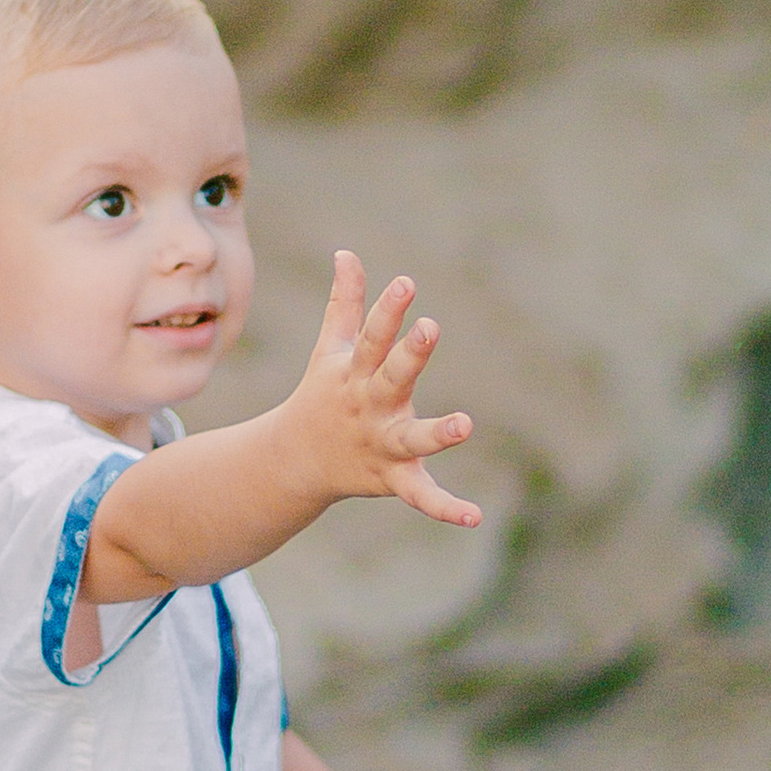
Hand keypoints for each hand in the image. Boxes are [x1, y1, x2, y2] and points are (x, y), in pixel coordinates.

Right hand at [289, 250, 480, 527]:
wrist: (296, 461)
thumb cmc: (324, 395)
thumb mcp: (331, 349)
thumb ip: (345, 303)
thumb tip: (346, 254)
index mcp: (356, 372)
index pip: (373, 336)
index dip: (389, 309)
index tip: (406, 284)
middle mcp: (369, 406)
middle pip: (391, 377)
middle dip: (410, 354)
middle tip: (431, 327)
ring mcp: (381, 444)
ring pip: (411, 439)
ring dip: (436, 433)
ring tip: (464, 424)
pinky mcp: (394, 478)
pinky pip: (421, 496)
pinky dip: (446, 507)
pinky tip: (475, 516)